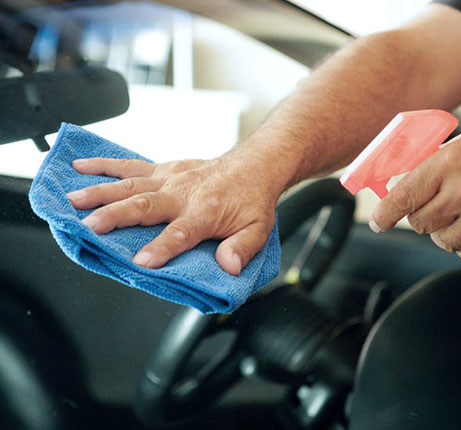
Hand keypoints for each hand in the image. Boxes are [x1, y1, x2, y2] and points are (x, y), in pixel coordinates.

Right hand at [66, 149, 283, 274]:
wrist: (253, 166)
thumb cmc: (251, 201)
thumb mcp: (259, 230)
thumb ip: (243, 248)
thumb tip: (230, 265)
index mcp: (205, 212)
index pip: (181, 233)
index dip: (161, 248)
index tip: (141, 262)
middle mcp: (184, 193)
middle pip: (146, 206)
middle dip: (115, 216)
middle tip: (89, 228)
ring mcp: (170, 179)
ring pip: (131, 184)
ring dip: (100, 192)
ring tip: (73, 200)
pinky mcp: (163, 169)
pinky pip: (131, 165)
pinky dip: (105, 165)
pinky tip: (80, 166)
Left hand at [369, 110, 460, 258]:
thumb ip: (436, 166)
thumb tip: (409, 184)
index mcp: (449, 164)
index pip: (404, 197)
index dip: (385, 214)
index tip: (378, 223)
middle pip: (420, 223)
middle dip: (419, 218)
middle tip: (429, 209)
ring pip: (444, 241)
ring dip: (443, 233)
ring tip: (455, 217)